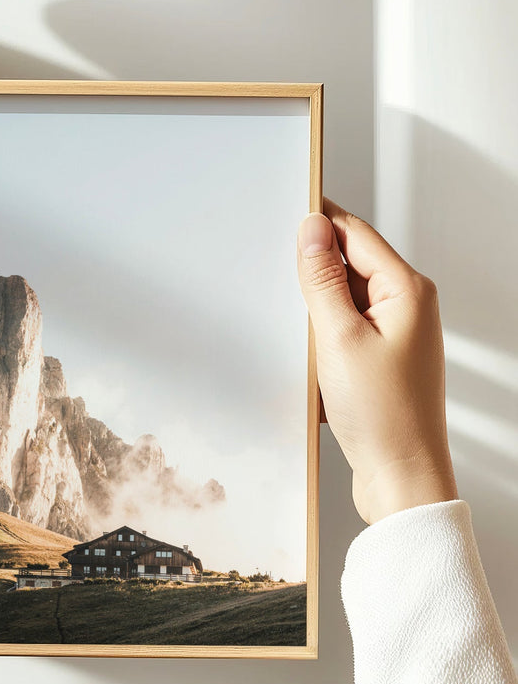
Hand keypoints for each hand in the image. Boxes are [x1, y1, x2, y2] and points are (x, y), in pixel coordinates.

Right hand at [296, 199, 457, 524]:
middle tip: (276, 276)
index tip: (283, 207)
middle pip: (349, 263)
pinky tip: (307, 354)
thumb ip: (323, 280)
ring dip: (315, 307)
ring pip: (343, 298)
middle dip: (311, 268)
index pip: (355, 234)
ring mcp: (396, 333)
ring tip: (297, 330)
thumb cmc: (383, 415)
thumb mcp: (339, 339)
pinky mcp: (381, 358)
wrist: (401, 476)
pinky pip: (344, 328)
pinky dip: (321, 334)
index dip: (318, 220)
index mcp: (407, 291)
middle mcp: (408, 306)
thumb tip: (312, 229)